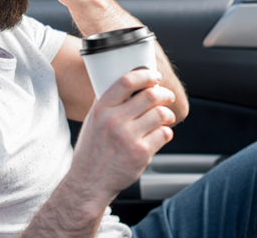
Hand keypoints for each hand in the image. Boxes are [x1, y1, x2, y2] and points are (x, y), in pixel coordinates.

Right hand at [65, 68, 175, 210]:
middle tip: (167, 97)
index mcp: (101, 109)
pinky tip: (161, 134)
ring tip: (166, 117)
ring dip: (168, 113)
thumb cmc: (91, 151)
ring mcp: (128, 138)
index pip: (126, 82)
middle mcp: (114, 121)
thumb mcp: (91, 121)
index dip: (145, 75)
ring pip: (161, 114)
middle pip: (150, 95)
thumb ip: (107, 104)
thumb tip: (127, 86)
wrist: (88, 182)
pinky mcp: (141, 153)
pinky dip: (166, 132)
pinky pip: (164, 134)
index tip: (154, 77)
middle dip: (164, 94)